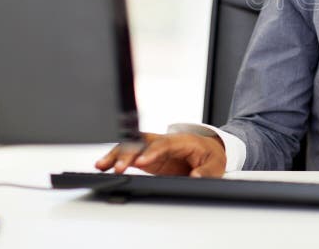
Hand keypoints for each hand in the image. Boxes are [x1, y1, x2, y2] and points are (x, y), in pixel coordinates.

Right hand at [94, 132, 225, 177]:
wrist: (209, 150)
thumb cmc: (211, 156)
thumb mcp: (216, 165)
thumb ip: (206, 171)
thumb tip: (195, 176)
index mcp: (183, 141)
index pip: (164, 144)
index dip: (152, 151)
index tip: (141, 162)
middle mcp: (165, 141)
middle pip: (144, 141)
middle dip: (129, 152)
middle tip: (118, 167)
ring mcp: (155, 148)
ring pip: (132, 145)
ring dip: (118, 154)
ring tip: (102, 165)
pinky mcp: (148, 156)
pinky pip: (130, 154)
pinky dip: (116, 159)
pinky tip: (104, 167)